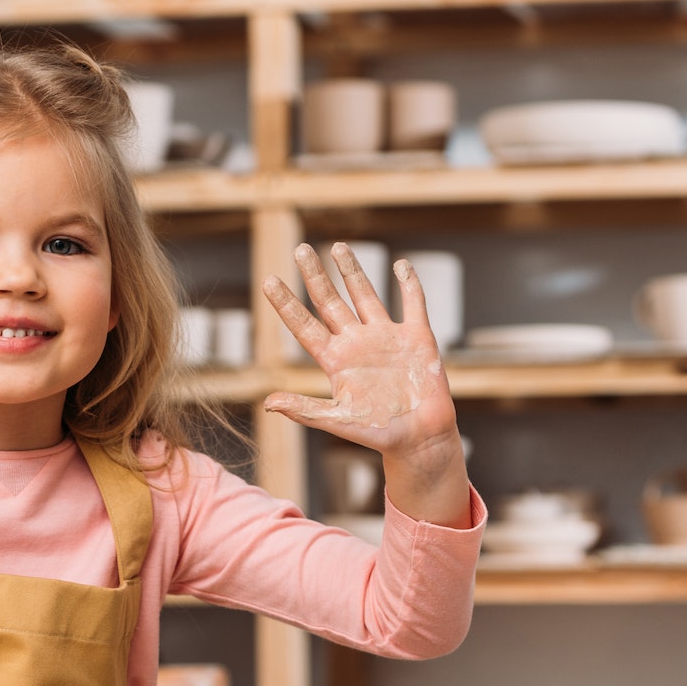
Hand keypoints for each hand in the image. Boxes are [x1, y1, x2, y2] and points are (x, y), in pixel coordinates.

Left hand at [261, 243, 469, 526]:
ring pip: (365, 295)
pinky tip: (401, 264)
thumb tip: (267, 403)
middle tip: (301, 250)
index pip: (304, 326)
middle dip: (316, 276)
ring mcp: (386, 337)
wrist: (419, 439)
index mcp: (336, 361)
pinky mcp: (417, 337)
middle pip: (331, 302)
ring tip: (338, 247)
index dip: (286, 304)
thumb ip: (304, 410)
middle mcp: (357, 343)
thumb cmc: (377, 434)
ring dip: (353, 271)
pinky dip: (409, 283)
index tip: (268, 281)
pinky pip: (412, 303)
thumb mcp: (338, 420)